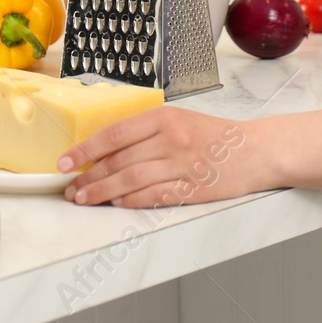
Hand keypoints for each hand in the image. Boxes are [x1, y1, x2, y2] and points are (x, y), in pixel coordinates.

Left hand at [59, 107, 263, 207]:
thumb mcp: (181, 120)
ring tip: (84, 198)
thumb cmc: (216, 136)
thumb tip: (104, 148)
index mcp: (165, 118)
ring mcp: (183, 165)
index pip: (114, 134)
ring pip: (131, 180)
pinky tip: (116, 204)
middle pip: (119, 160)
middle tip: (70, 188)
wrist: (257, 150)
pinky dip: (131, 202)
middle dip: (89, 176)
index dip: (85, 149)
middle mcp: (172, 139)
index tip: (64, 161)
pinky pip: (154, 196)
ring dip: (102, 192)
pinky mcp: (194, 189)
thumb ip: (147, 131)